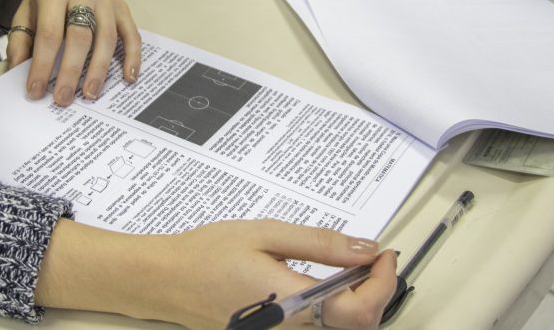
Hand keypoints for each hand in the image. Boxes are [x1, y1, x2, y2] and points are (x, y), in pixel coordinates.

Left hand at [5, 0, 141, 105]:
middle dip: (71, 71)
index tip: (37, 91)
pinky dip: (132, 56)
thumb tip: (17, 74)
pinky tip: (128, 77)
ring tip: (90, 94)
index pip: (49, 34)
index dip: (43, 65)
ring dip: (99, 69)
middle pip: (80, 37)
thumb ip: (20, 42)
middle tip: (64, 98)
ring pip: (106, 37)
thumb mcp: (25, 13)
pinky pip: (131, 33)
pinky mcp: (122, 7)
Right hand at [36, 219, 396, 329]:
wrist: (168, 278)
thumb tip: (363, 249)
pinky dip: (334, 312)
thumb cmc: (207, 254)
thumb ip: (320, 244)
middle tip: (375, 260)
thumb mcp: (266, 233)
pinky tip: (327, 286)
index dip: (384, 283)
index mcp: (293, 304)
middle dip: (377, 294)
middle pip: (358, 328)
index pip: (361, 310)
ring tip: (353, 270)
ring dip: (359, 305)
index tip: (385, 255)